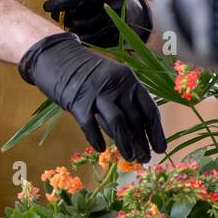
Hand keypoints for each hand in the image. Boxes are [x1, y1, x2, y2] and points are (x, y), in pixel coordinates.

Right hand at [18, 32, 166, 162]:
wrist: (57, 57)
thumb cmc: (87, 74)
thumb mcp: (111, 83)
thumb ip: (122, 104)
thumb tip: (136, 135)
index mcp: (129, 80)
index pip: (149, 109)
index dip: (156, 131)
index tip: (160, 149)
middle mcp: (117, 86)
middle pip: (135, 119)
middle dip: (142, 142)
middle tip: (145, 160)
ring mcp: (97, 93)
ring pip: (117, 123)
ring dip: (125, 144)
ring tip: (130, 159)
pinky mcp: (78, 101)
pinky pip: (90, 125)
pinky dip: (96, 138)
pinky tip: (101, 149)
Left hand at [42, 0, 152, 46]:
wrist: (134, 14)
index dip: (60, 3)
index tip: (47, 5)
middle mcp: (112, 8)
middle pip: (76, 17)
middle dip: (62, 15)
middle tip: (57, 12)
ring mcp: (113, 26)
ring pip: (78, 30)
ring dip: (68, 25)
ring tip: (69, 18)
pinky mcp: (111, 40)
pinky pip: (85, 41)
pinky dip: (77, 34)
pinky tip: (78, 28)